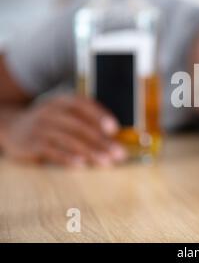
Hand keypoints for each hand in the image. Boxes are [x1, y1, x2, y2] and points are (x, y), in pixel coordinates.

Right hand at [2, 95, 125, 166]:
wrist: (12, 126)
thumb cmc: (51, 122)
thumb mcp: (65, 114)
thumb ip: (87, 121)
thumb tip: (116, 137)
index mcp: (63, 101)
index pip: (83, 105)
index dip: (100, 115)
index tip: (115, 129)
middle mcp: (51, 111)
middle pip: (79, 125)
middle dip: (101, 140)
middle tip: (118, 153)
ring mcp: (40, 127)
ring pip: (69, 139)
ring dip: (90, 151)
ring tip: (106, 161)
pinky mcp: (31, 144)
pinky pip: (52, 151)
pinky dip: (68, 158)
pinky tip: (82, 164)